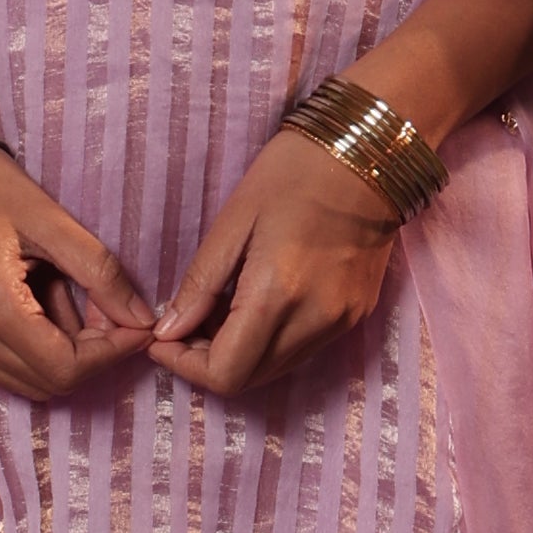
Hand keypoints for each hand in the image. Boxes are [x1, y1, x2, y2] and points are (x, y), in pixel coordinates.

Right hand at [0, 153, 155, 404]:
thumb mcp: (51, 220)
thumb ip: (100, 273)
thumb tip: (142, 319)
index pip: (65, 367)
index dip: (111, 353)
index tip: (136, 325)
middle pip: (49, 383)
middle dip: (92, 356)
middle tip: (111, 313)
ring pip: (27, 382)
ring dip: (64, 356)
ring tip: (76, 305)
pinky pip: (3, 367)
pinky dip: (36, 351)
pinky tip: (45, 308)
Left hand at [150, 132, 407, 401]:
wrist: (369, 153)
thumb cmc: (294, 173)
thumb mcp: (234, 220)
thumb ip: (201, 283)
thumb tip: (169, 331)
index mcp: (278, 294)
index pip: (226, 373)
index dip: (185, 366)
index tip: (163, 339)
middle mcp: (315, 320)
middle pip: (249, 379)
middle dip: (207, 362)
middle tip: (184, 324)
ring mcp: (341, 322)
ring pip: (275, 369)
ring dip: (239, 354)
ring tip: (218, 312)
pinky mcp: (356, 315)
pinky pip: (302, 349)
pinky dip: (270, 342)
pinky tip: (255, 306)